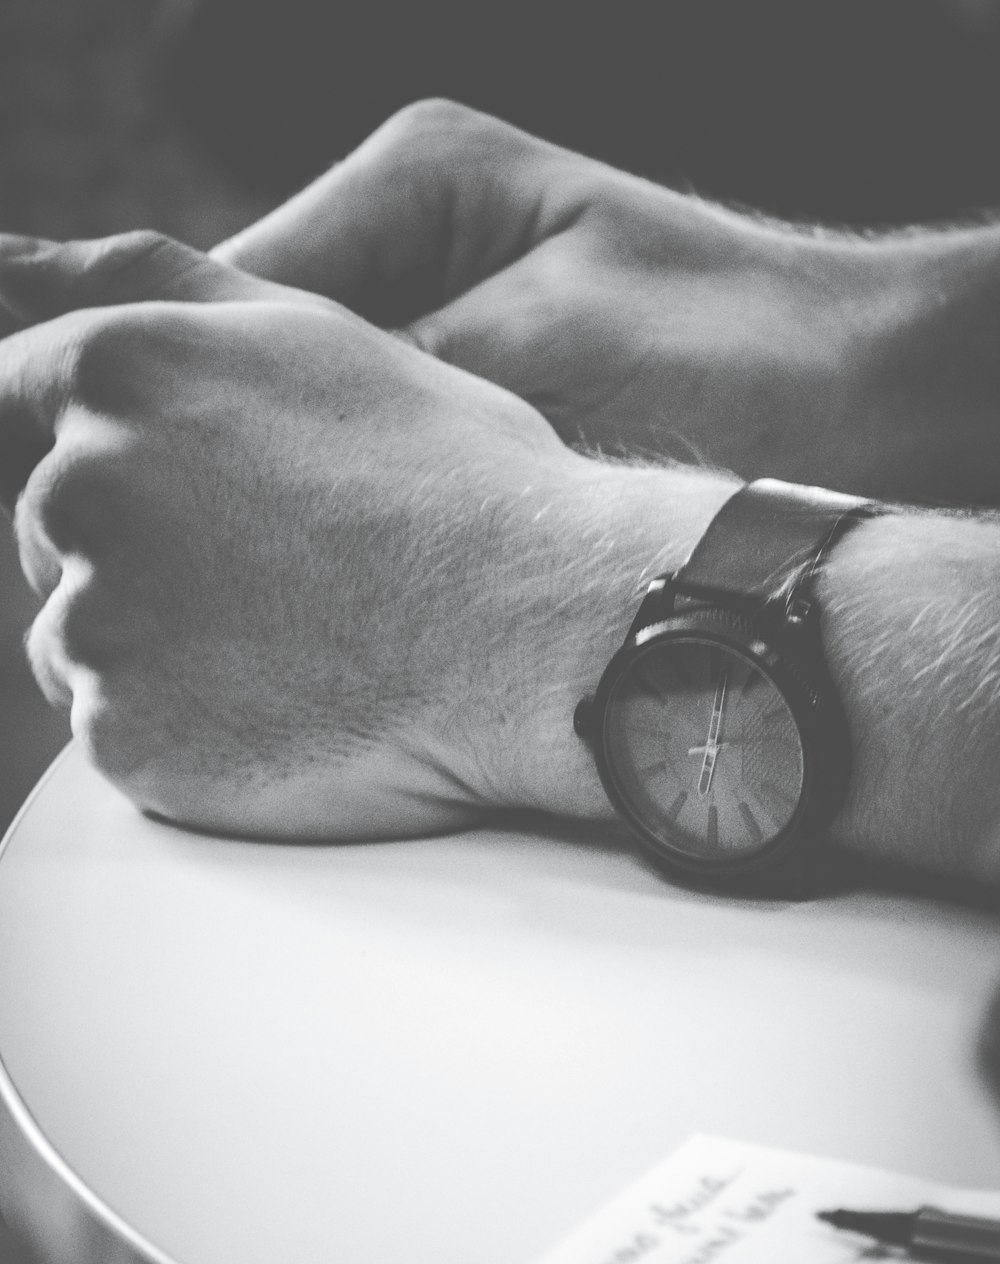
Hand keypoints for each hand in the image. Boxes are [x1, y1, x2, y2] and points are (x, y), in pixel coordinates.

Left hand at [0, 231, 731, 837]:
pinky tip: (281, 708)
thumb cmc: (452, 481)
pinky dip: (180, 730)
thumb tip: (2, 261)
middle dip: (133, 551)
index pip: (11, 400)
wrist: (541, 634)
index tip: (177, 495)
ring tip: (292, 644)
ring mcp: (99, 623)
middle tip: (279, 575)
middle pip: (49, 532)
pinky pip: (115, 733)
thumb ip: (145, 280)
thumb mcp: (312, 333)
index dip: (95, 450)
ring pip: (78, 638)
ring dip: (156, 646)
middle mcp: (81, 488)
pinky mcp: (125, 739)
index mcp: (116, 371)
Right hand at [213, 99, 999, 505]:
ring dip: (305, 495)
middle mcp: (418, 245)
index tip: (159, 491)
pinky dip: (372, 519)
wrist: (874, 405)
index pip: (234, 291)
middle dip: (241, 451)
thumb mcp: (539, 352)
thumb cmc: (738, 358)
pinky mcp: (488, 405)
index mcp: (416, 187)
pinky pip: (387, 463)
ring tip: (293, 575)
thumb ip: (381, 382)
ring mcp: (450, 329)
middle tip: (224, 554)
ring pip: (319, 423)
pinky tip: (365, 581)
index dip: (190, 394)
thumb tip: (237, 429)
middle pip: (264, 359)